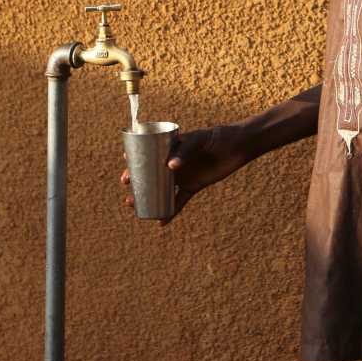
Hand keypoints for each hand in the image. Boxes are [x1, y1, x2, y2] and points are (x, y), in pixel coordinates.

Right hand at [120, 124, 247, 225]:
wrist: (237, 146)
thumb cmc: (216, 137)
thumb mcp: (199, 140)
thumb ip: (185, 151)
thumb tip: (170, 167)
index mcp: (170, 148)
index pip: (147, 154)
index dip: (134, 162)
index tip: (125, 169)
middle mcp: (173, 162)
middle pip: (150, 174)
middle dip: (136, 183)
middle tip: (127, 189)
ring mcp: (183, 175)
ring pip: (161, 190)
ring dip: (148, 199)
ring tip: (135, 207)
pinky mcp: (194, 186)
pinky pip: (179, 201)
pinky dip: (171, 212)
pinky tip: (161, 223)